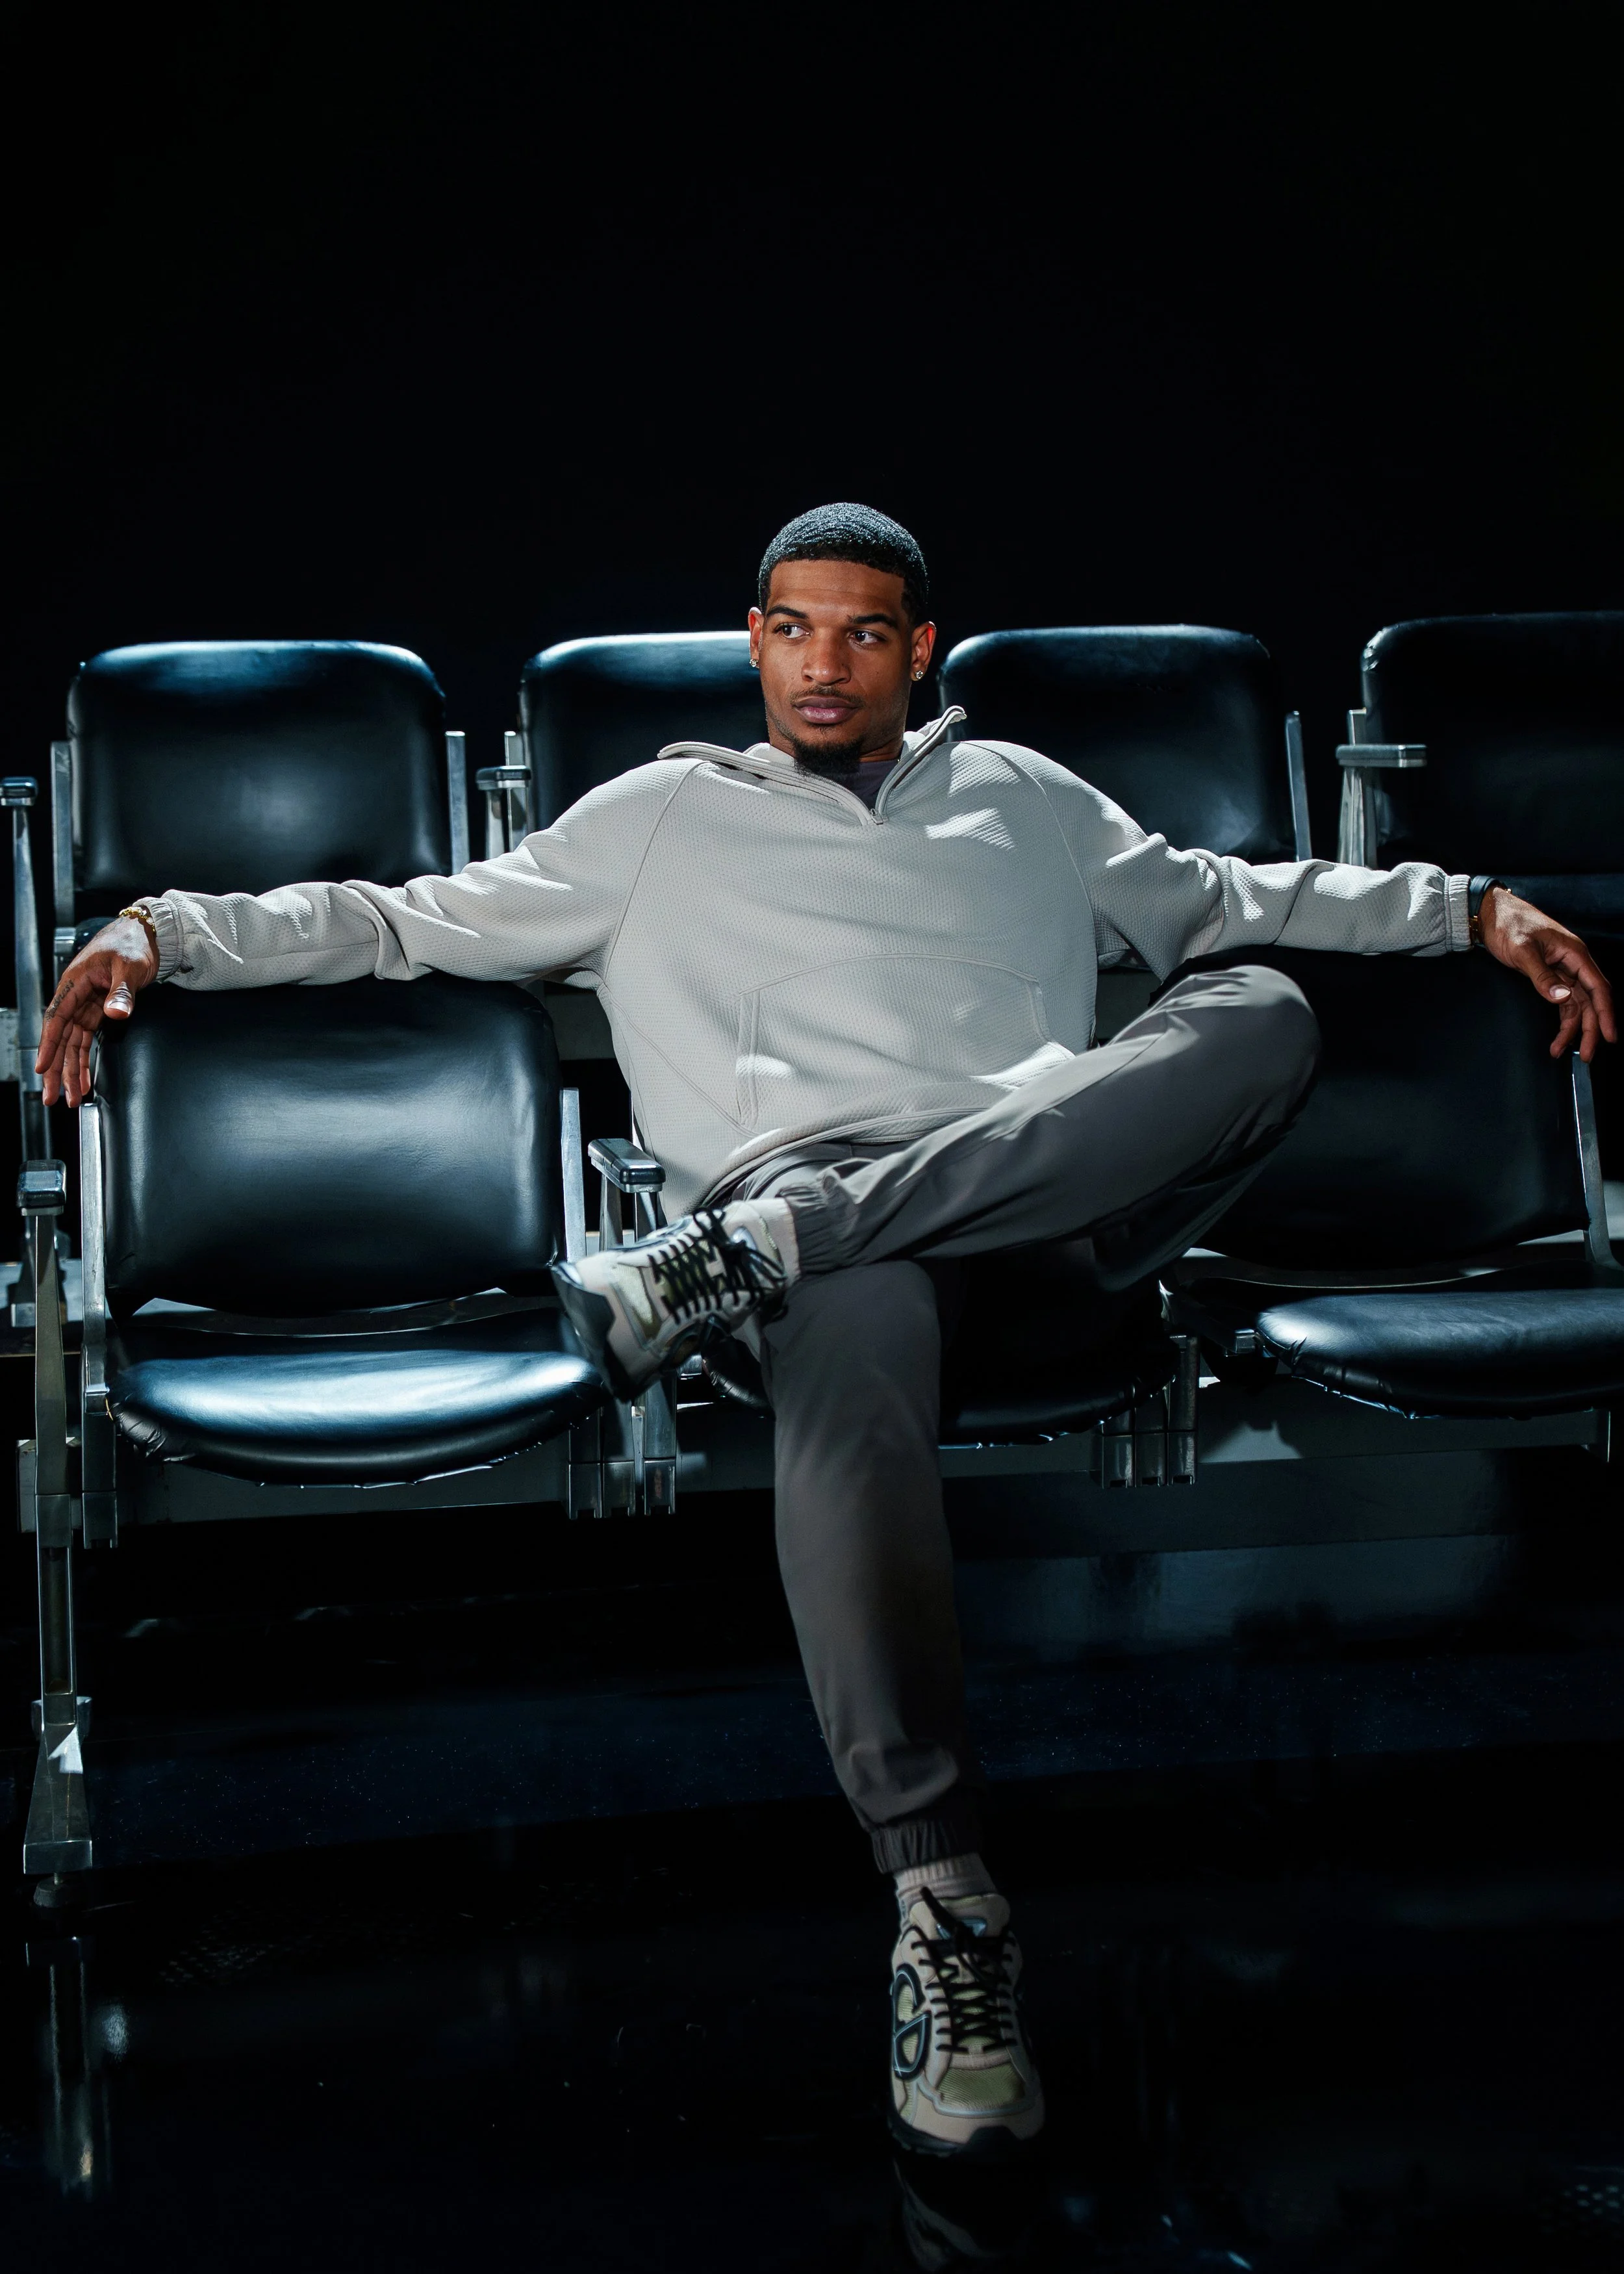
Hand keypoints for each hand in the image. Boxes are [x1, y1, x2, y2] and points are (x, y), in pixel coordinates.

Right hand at [35, 915, 159, 1106]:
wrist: (145, 935)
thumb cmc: (132, 944)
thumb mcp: (129, 966)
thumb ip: (121, 992)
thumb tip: (115, 1012)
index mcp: (74, 982)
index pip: (57, 1018)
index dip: (49, 1045)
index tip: (43, 1067)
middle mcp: (75, 996)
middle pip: (61, 1038)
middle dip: (57, 1068)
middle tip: (54, 1095)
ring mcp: (85, 1005)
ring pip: (71, 1043)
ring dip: (69, 1069)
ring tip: (68, 1096)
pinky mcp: (96, 1011)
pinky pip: (85, 1040)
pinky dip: (84, 1059)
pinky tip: (83, 1079)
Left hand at [1478, 886, 1616, 1061]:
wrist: (1491, 913)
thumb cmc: (1509, 923)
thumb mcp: (1523, 950)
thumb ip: (1542, 975)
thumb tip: (1563, 997)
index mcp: (1574, 953)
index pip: (1598, 987)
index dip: (1605, 1013)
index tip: (1608, 1035)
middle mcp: (1573, 963)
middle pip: (1590, 1001)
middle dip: (1590, 1028)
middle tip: (1586, 1055)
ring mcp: (1562, 970)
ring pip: (1577, 1005)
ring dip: (1573, 1029)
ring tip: (1561, 1051)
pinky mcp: (1550, 976)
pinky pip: (1563, 1003)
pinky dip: (1561, 1020)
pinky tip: (1556, 1038)